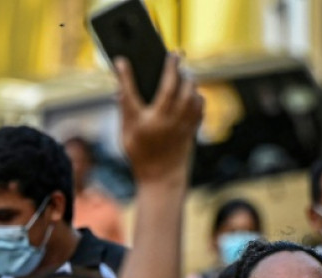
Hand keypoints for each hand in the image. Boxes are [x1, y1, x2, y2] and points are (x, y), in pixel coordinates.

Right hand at [115, 55, 203, 182]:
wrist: (162, 178)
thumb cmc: (142, 154)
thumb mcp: (127, 132)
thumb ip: (124, 106)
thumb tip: (120, 83)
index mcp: (146, 122)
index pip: (132, 93)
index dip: (126, 75)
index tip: (122, 60)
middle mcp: (167, 121)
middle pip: (175, 87)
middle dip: (176, 68)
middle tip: (175, 55)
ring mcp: (183, 125)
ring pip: (192, 94)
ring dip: (189, 80)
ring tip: (184, 72)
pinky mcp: (193, 129)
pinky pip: (200, 106)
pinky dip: (197, 95)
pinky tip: (192, 91)